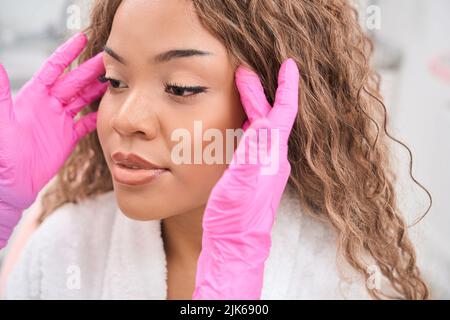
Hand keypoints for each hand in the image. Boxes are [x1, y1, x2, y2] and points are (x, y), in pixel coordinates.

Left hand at [0, 32, 106, 248]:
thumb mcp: (1, 119)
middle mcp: (48, 106)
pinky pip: (85, 124)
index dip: (67, 54)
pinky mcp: (67, 138)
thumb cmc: (2, 153)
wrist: (10, 183)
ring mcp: (59, 121)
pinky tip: (107, 110)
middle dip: (91, 70)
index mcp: (33, 97)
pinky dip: (96, 116)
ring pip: (82, 100)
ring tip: (114, 81)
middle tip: (109, 60)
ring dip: (97, 90)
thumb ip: (0, 92)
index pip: (54, 69)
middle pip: (74, 82)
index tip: (81, 39)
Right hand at [192, 58, 299, 298]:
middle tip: (244, 71)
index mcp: (272, 157)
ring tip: (245, 88)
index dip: (287, 87)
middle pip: (270, 117)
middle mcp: (272, 160)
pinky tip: (241, 123)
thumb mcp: (242, 181)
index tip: (289, 64)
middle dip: (260, 92)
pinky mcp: (253, 175)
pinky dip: (248, 123)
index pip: (284, 114)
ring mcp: (264, 168)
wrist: (234, 245)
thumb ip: (254, 151)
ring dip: (255, 105)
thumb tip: (266, 120)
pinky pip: (255, 141)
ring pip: (263, 127)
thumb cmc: (236, 217)